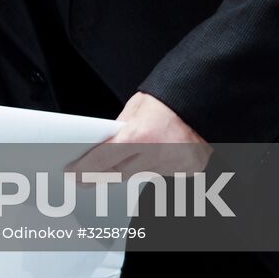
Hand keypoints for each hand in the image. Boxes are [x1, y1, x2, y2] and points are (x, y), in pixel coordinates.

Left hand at [68, 92, 211, 176]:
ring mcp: (176, 164)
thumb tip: (104, 146)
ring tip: (118, 163)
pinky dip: (154, 168)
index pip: (104, 159)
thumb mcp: (135, 108)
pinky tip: (152, 157)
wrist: (204, 98)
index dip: (85, 169)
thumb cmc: (169, 98)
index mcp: (141, 135)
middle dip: (102, 175)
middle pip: (120, 173)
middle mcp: (159, 153)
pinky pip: (163, 174)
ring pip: (141, 176)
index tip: (74, 175)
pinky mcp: (190, 170)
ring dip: (129, 170)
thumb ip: (120, 129)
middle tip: (85, 179)